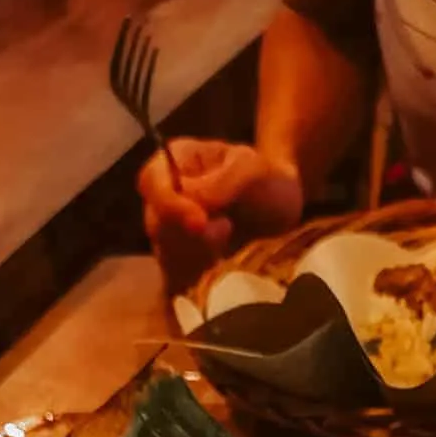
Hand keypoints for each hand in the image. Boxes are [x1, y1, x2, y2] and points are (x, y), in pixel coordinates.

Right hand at [137, 137, 302, 291]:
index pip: (151, 182)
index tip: (201, 222)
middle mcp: (165, 196)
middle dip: (191, 234)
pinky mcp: (182, 262)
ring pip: (165, 252)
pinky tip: (222, 263)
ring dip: (198, 254)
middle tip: (227, 229)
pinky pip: (177, 276)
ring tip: (229, 241)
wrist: (284, 212)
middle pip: (156, 223)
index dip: (170, 205)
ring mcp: (170, 232)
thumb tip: (192, 199)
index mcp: (175, 160)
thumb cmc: (267, 181)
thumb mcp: (252, 170)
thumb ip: (222, 181)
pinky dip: (200, 274)